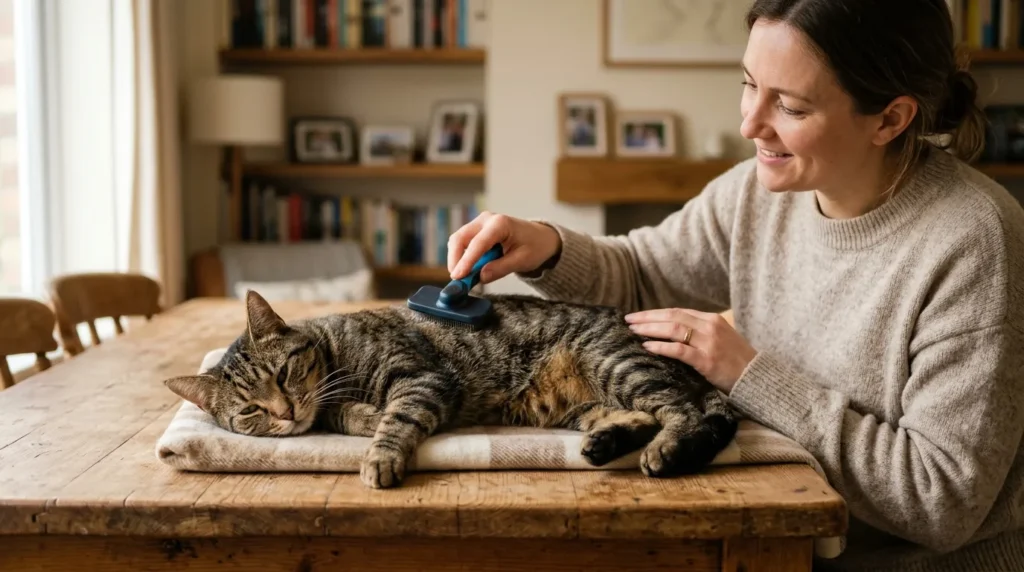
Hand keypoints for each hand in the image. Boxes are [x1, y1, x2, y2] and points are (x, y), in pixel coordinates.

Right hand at [447, 211, 561, 283]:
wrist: (540, 237)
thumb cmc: (534, 246)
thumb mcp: (522, 260)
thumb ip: (501, 268)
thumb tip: (481, 277)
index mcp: (500, 223)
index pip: (478, 243)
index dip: (466, 261)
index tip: (458, 277)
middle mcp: (486, 220)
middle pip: (460, 238)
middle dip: (455, 260)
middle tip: (458, 280)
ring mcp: (480, 223)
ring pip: (458, 240)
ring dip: (457, 259)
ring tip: (464, 277)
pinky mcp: (476, 230)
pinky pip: (462, 243)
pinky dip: (461, 257)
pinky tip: (468, 269)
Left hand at [624, 308, 756, 393]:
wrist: (757, 378)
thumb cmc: (737, 361)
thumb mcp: (721, 339)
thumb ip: (700, 332)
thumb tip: (672, 332)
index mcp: (712, 319)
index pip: (678, 311)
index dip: (656, 313)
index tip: (639, 316)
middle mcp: (710, 327)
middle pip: (672, 316)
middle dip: (648, 317)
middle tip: (628, 320)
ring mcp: (709, 343)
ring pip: (673, 329)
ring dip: (650, 329)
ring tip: (633, 330)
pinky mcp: (707, 360)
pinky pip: (679, 350)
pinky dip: (661, 347)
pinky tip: (647, 347)